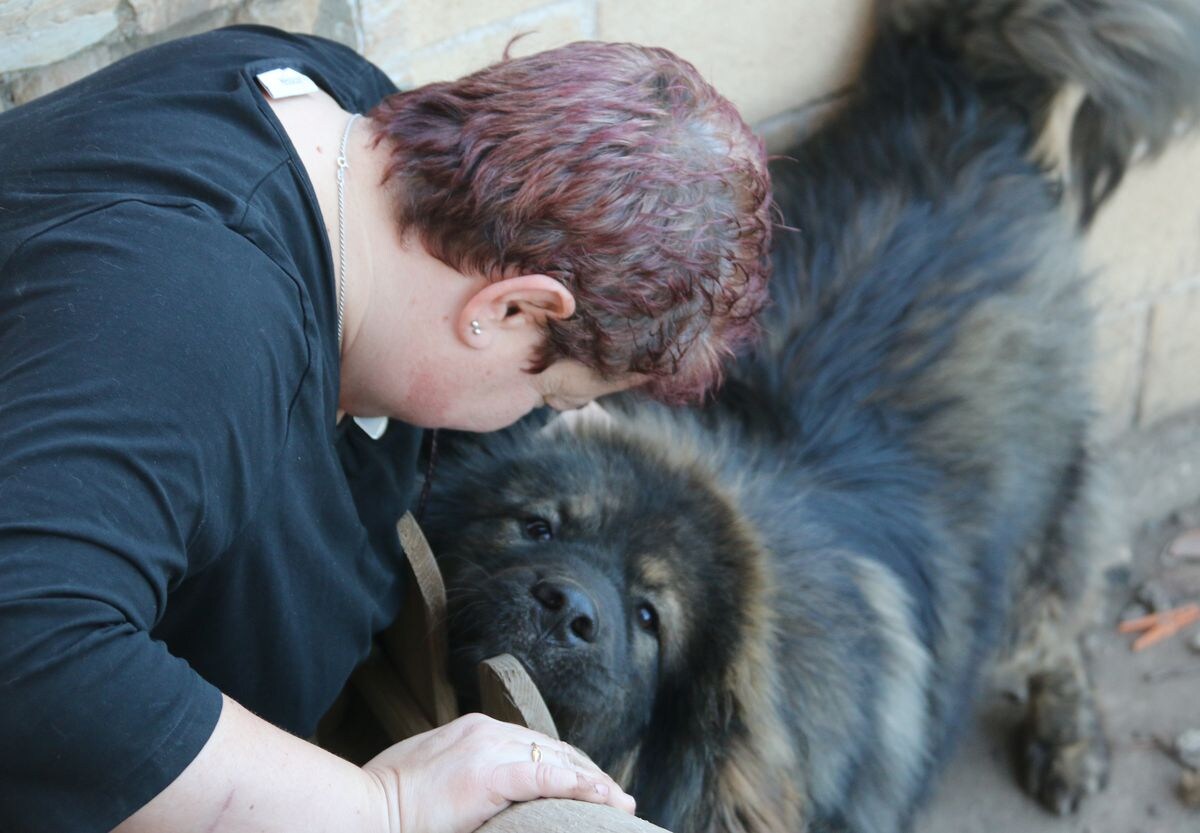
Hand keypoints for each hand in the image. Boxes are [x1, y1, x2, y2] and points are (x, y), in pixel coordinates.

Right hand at [362, 713, 635, 832]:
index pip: (533, 746)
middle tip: (617, 797)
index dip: (566, 766)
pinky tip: (603, 798)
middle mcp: (485, 731)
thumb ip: (466, 780)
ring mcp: (488, 748)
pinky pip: (547, 778)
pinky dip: (580, 787)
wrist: (359, 811)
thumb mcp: (432, 781)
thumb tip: (482, 798)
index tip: (590, 785)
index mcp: (473, 731)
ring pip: (557, 761)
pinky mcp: (489, 774)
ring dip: (594, 783)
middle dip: (588, 773)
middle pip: (552, 750)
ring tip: (620, 803)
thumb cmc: (386, 804)